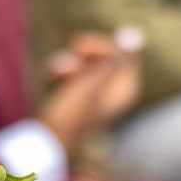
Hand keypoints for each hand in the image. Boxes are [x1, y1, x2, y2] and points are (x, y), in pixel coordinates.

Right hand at [40, 27, 142, 155]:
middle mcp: (115, 93)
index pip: (126, 54)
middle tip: (71, 50)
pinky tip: (51, 75)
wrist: (46, 145)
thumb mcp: (92, 83)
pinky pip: (75, 77)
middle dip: (86, 54)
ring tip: (56, 70)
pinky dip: (63, 73)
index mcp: (126, 89)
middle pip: (107, 58)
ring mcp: (97, 97)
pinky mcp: (78, 101)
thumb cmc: (70, 116)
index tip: (81, 47)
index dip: (105, 45)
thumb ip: (114, 58)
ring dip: (71, 63)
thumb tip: (135, 34)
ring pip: (88, 66)